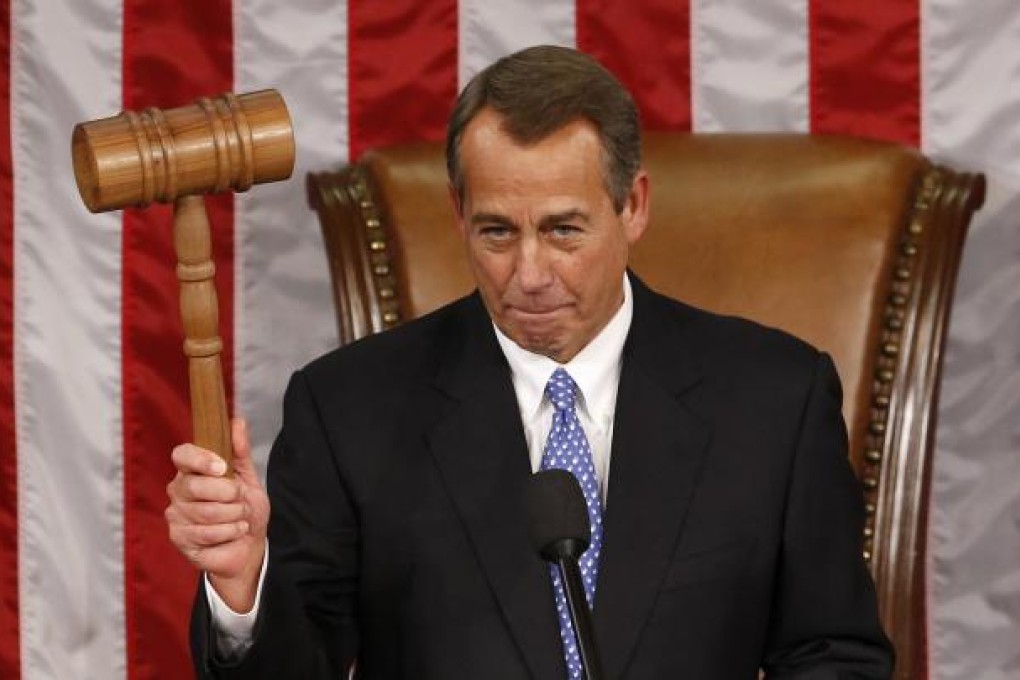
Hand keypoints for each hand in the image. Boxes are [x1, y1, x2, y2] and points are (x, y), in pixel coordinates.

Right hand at [165, 417, 269, 612]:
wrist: (249, 546)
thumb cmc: (244, 509)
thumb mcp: (247, 477)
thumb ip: (240, 451)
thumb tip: (237, 420)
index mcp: (191, 471)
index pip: (181, 455)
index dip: (201, 459)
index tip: (222, 468)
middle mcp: (178, 491)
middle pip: (197, 485)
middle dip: (230, 495)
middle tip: (240, 500)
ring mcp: (176, 516)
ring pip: (206, 512)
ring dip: (234, 516)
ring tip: (240, 518)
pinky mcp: (179, 539)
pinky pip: (207, 534)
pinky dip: (231, 532)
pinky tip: (234, 532)